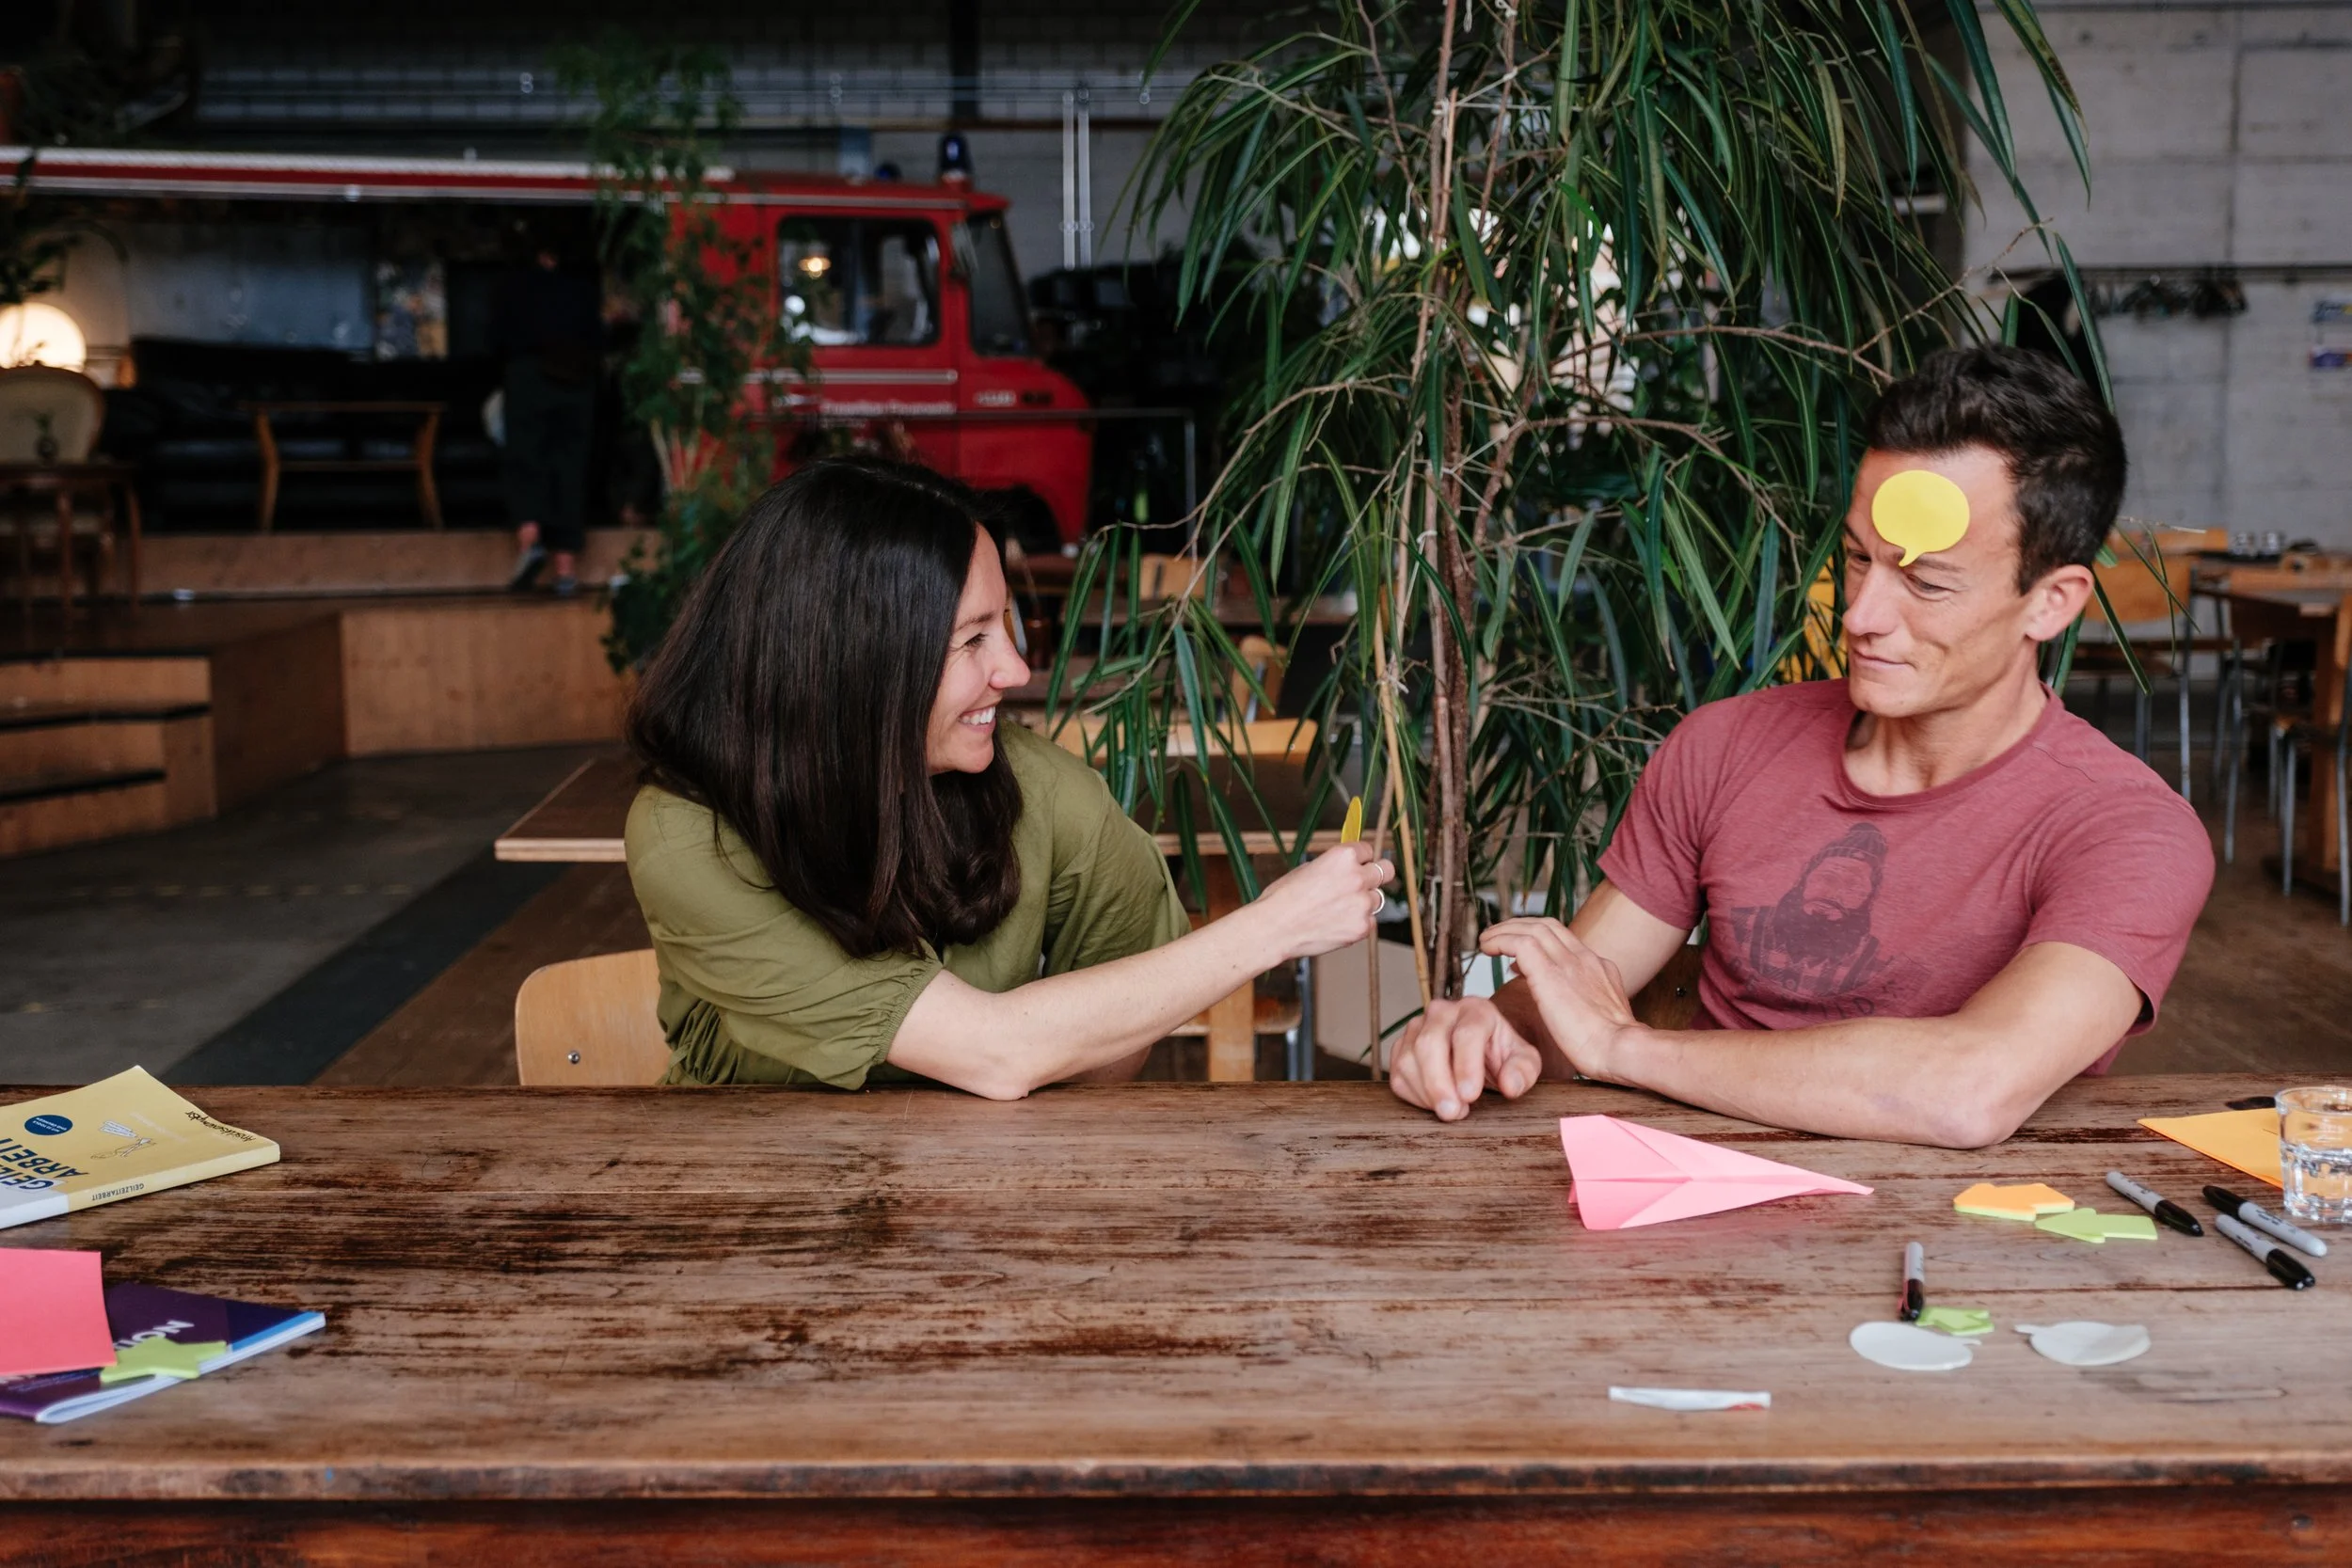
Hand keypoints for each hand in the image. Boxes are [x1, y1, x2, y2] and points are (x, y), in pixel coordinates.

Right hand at [1252, 844, 1393, 960]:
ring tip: (1339, 909)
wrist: (1274, 928)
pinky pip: (1370, 921)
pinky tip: (1337, 924)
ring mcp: (1362, 904)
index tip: (1357, 865)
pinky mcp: (1362, 927)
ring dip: (1364, 902)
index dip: (1361, 859)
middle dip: (1376, 875)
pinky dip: (1358, 922)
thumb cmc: (1283, 898)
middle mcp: (1357, 877)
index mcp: (1343, 857)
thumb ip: (1334, 867)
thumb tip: (1347, 868)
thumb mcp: (1308, 868)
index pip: (1368, 850)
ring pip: (1378, 899)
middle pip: (1387, 870)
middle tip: (1365, 883)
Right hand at [1388, 996, 1542, 1121]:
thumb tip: (1510, 1085)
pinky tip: (1435, 1103)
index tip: (1470, 1096)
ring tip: (1451, 1111)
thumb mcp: (1524, 1062)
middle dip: (1439, 1083)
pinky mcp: (1401, 1046)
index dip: (1466, 1067)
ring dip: (1427, 1093)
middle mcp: (1442, 1012)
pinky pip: (1397, 1074)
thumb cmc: (1502, 1055)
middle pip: (1429, 1043)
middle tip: (1452, 1113)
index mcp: (1476, 1010)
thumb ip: (1522, 1071)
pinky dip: (1414, 1095)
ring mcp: (1417, 1027)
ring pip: (1408, 1059)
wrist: (1480, 1052)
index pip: (1466, 1034)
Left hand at [1478, 917, 1638, 1077]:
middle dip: (1518, 926)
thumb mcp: (1604, 1019)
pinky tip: (1487, 948)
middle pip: (1547, 926)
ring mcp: (1569, 963)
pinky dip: (1500, 940)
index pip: (1564, 939)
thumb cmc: (1612, 1049)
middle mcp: (1584, 958)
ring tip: (1485, 941)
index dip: (1537, 939)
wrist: (1622, 1050)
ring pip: (1531, 928)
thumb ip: (1587, 1008)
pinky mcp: (1550, 974)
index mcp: (1598, 968)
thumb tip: (1568, 1009)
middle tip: (1497, 937)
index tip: (1518, 955)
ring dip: (1504, 931)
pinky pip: (1520, 943)